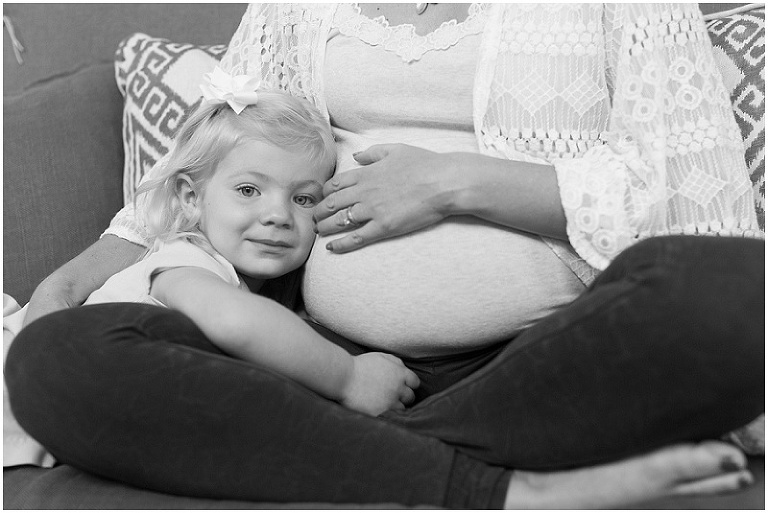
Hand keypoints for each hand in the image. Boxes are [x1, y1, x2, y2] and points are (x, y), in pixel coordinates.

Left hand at [314, 144, 455, 252]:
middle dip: (319, 212)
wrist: (444, 182)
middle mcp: (364, 192)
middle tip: (315, 219)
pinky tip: (331, 248)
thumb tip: (356, 156)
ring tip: (319, 232)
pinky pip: (356, 238)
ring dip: (324, 228)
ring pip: (338, 221)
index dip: (324, 194)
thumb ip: (373, 153)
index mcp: (366, 173)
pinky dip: (341, 244)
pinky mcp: (383, 227)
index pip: (334, 184)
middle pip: (331, 204)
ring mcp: (372, 211)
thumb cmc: (424, 164)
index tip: (322, 199)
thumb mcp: (396, 150)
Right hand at [340, 352, 419, 415]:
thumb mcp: (380, 357)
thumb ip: (396, 363)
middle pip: (410, 397)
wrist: (343, 377)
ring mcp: (389, 402)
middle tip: (392, 396)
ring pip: (401, 409)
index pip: (415, 383)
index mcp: (400, 374)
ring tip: (384, 404)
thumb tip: (404, 370)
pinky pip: (389, 418)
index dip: (408, 385)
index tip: (401, 386)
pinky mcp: (380, 414)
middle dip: (403, 396)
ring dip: (395, 407)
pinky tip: (378, 409)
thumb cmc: (360, 366)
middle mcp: (398, 389)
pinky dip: (385, 414)